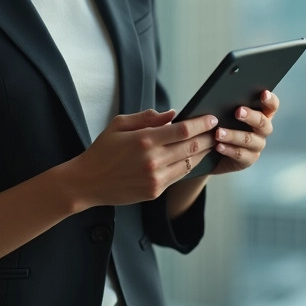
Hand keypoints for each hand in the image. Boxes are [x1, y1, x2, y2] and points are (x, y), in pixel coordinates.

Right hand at [57, 109, 218, 211]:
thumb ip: (147, 117)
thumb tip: (173, 114)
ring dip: (203, 152)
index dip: (202, 123)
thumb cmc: (103, 150)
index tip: (212, 118)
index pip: (184, 130)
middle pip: (192, 146)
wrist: (87, 182)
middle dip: (209, 137)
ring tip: (210, 143)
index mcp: (144, 140)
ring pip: (189, 163)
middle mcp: (153, 160)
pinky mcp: (155, 191)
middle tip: (217, 130)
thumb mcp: (119, 124)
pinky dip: (189, 165)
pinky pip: (179, 176)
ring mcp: (155, 178)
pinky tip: (193, 157)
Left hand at [211, 90, 279, 174]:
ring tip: (219, 132)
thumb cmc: (224, 125)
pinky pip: (240, 155)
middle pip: (262, 123)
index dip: (270, 100)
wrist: (215, 151)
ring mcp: (257, 146)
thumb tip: (223, 95)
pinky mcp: (248, 159)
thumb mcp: (227, 113)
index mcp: (262, 115)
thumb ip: (231, 104)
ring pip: (249, 140)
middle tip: (237, 112)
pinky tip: (218, 146)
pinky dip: (228, 150)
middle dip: (250, 116)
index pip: (272, 106)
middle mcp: (262, 130)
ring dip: (233, 135)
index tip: (263, 94)